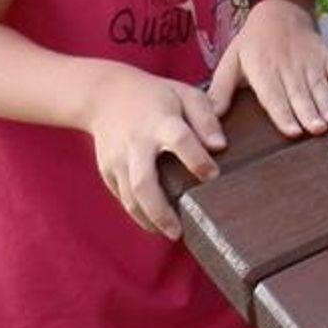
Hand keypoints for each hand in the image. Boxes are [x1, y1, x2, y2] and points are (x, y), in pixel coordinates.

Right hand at [83, 65, 225, 238]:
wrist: (106, 96)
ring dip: (149, 219)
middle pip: (143, 181)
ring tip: (172, 233)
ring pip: (129, 197)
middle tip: (180, 232)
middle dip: (160, 210)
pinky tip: (156, 223)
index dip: (196, 158)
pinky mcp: (107, 171)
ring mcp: (117, 159)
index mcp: (159, 120)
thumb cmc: (157, 96)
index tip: (212, 175)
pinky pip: (122, 197)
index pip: (179, 139)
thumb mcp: (185, 94)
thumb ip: (206, 118)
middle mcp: (135, 142)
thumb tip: (221, 146)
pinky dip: (138, 213)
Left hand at [208, 0, 327, 139]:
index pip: (273, 96)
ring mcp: (309, 59)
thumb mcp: (230, 62)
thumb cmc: (251, 43)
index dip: (283, 114)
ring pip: (319, 84)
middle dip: (308, 113)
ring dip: (327, 103)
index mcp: (263, 70)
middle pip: (299, 93)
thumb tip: (208, 120)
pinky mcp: (326, 53)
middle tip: (317, 130)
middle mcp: (287, 66)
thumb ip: (220, 91)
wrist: (278, 10)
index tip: (291, 131)